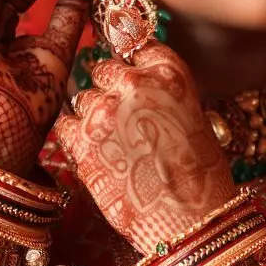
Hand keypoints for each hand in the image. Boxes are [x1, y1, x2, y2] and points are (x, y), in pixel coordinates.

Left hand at [52, 41, 236, 253]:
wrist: (189, 221)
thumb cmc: (200, 178)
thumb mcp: (192, 119)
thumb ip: (162, 94)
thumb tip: (137, 88)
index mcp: (169, 74)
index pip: (138, 44)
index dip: (133, 63)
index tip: (131, 74)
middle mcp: (133, 84)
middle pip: (104, 69)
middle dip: (110, 89)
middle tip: (121, 119)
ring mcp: (103, 111)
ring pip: (83, 98)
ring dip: (92, 116)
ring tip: (112, 145)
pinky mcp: (79, 141)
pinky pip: (64, 124)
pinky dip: (75, 137)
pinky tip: (94, 154)